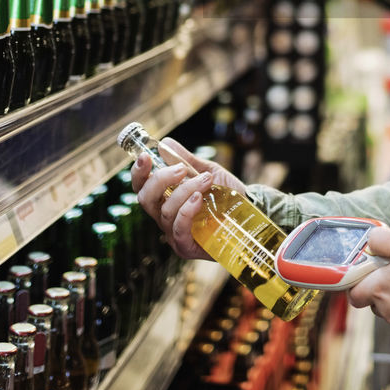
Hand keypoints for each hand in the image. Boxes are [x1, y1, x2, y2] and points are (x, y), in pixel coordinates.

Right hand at [130, 137, 247, 260]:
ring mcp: (173, 233)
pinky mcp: (185, 246)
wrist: (250, 211)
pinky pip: (178, 228)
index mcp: (165, 198)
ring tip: (206, 180)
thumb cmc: (227, 194)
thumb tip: (165, 143)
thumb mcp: (208, 171)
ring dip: (185, 190)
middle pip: (146, 198)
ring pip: (166, 210)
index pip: (142, 186)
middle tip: (181, 169)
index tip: (145, 156)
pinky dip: (186, 210)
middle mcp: (164, 216)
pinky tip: (198, 199)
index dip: (139, 172)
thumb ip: (186, 160)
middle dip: (160, 180)